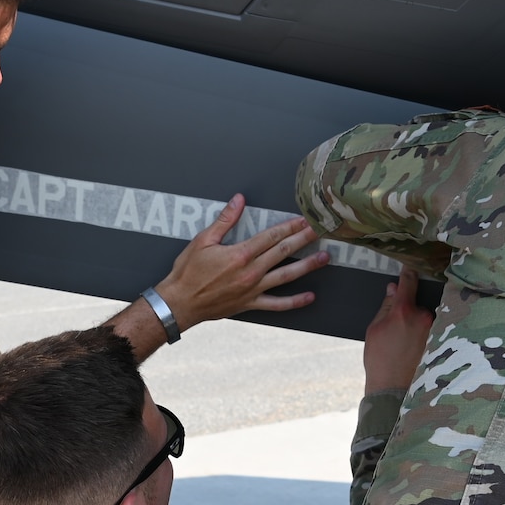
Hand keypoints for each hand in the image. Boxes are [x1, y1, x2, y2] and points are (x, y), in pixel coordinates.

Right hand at [152, 195, 327, 326]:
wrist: (180, 303)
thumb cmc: (188, 272)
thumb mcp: (202, 241)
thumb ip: (224, 220)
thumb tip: (239, 200)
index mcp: (240, 254)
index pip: (271, 236)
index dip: (289, 226)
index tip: (303, 219)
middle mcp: (251, 272)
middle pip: (283, 252)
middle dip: (304, 239)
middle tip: (321, 231)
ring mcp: (253, 289)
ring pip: (286, 276)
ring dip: (307, 266)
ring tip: (324, 257)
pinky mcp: (251, 304)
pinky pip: (277, 305)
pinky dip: (295, 302)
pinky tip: (310, 297)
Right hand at [363, 266, 433, 393]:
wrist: (393, 389)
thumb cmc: (379, 360)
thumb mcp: (374, 329)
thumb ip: (386, 306)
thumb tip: (394, 288)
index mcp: (404, 311)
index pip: (408, 282)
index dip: (407, 272)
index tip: (409, 266)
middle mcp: (424, 317)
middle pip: (417, 303)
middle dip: (408, 309)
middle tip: (396, 328)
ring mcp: (435, 329)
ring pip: (425, 318)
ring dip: (416, 324)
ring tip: (403, 344)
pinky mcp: (440, 341)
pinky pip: (432, 330)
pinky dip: (423, 335)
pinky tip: (412, 349)